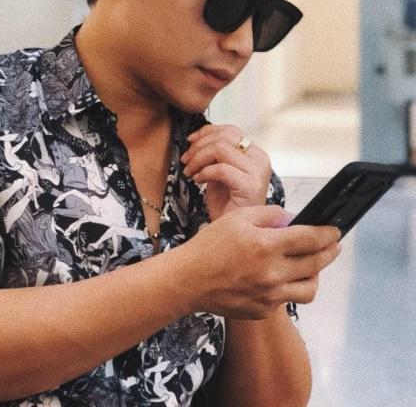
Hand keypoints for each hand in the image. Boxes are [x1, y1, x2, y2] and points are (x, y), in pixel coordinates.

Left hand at [181, 124, 270, 219]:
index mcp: (255, 153)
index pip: (231, 131)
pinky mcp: (251, 186)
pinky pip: (221, 169)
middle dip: (199, 146)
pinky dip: (204, 172)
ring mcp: (258, 172)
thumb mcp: (219, 170)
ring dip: (198, 159)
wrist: (235, 232)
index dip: (207, 132)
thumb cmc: (226, 202)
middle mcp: (260, 159)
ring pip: (220, 149)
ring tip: (189, 172)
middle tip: (185, 160)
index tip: (190, 141)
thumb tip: (196, 136)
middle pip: (224, 137)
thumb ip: (215, 153)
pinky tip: (198, 181)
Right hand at [181, 205, 341, 318]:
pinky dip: (289, 288)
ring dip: (316, 275)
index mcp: (266, 245)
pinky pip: (287, 300)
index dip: (328, 233)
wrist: (189, 280)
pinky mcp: (264, 311)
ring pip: (310, 289)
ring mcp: (270, 295)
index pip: (310, 239)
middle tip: (333, 245)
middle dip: (330, 251)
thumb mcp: (236, 218)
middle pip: (316, 263)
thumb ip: (268, 214)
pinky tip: (281, 277)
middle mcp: (273, 273)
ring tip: (311, 265)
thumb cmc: (209, 246)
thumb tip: (292, 219)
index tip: (335, 230)